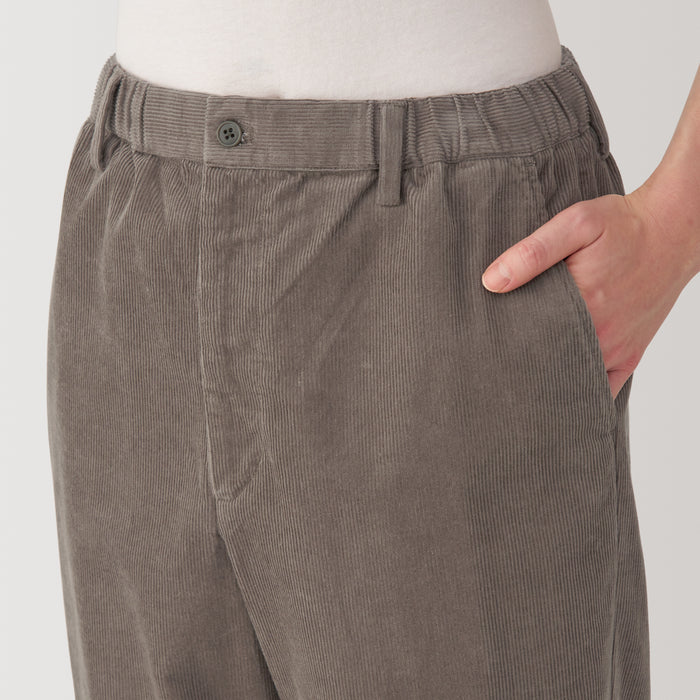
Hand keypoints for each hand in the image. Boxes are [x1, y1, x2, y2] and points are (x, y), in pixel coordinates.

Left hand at [480, 187, 696, 400]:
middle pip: (546, 365)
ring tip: (518, 378)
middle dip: (519, 368)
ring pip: (572, 380)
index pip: (527, 342)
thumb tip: (492, 282)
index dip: (502, 348)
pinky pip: (604, 388)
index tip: (483, 349)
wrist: (675, 230)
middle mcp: (600, 335)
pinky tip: (558, 390)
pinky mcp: (630, 354)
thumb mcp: (575, 223)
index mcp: (582, 306)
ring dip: (547, 381)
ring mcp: (616, 348)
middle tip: (492, 368)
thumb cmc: (624, 225)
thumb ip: (533, 252)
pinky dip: (581, 392)